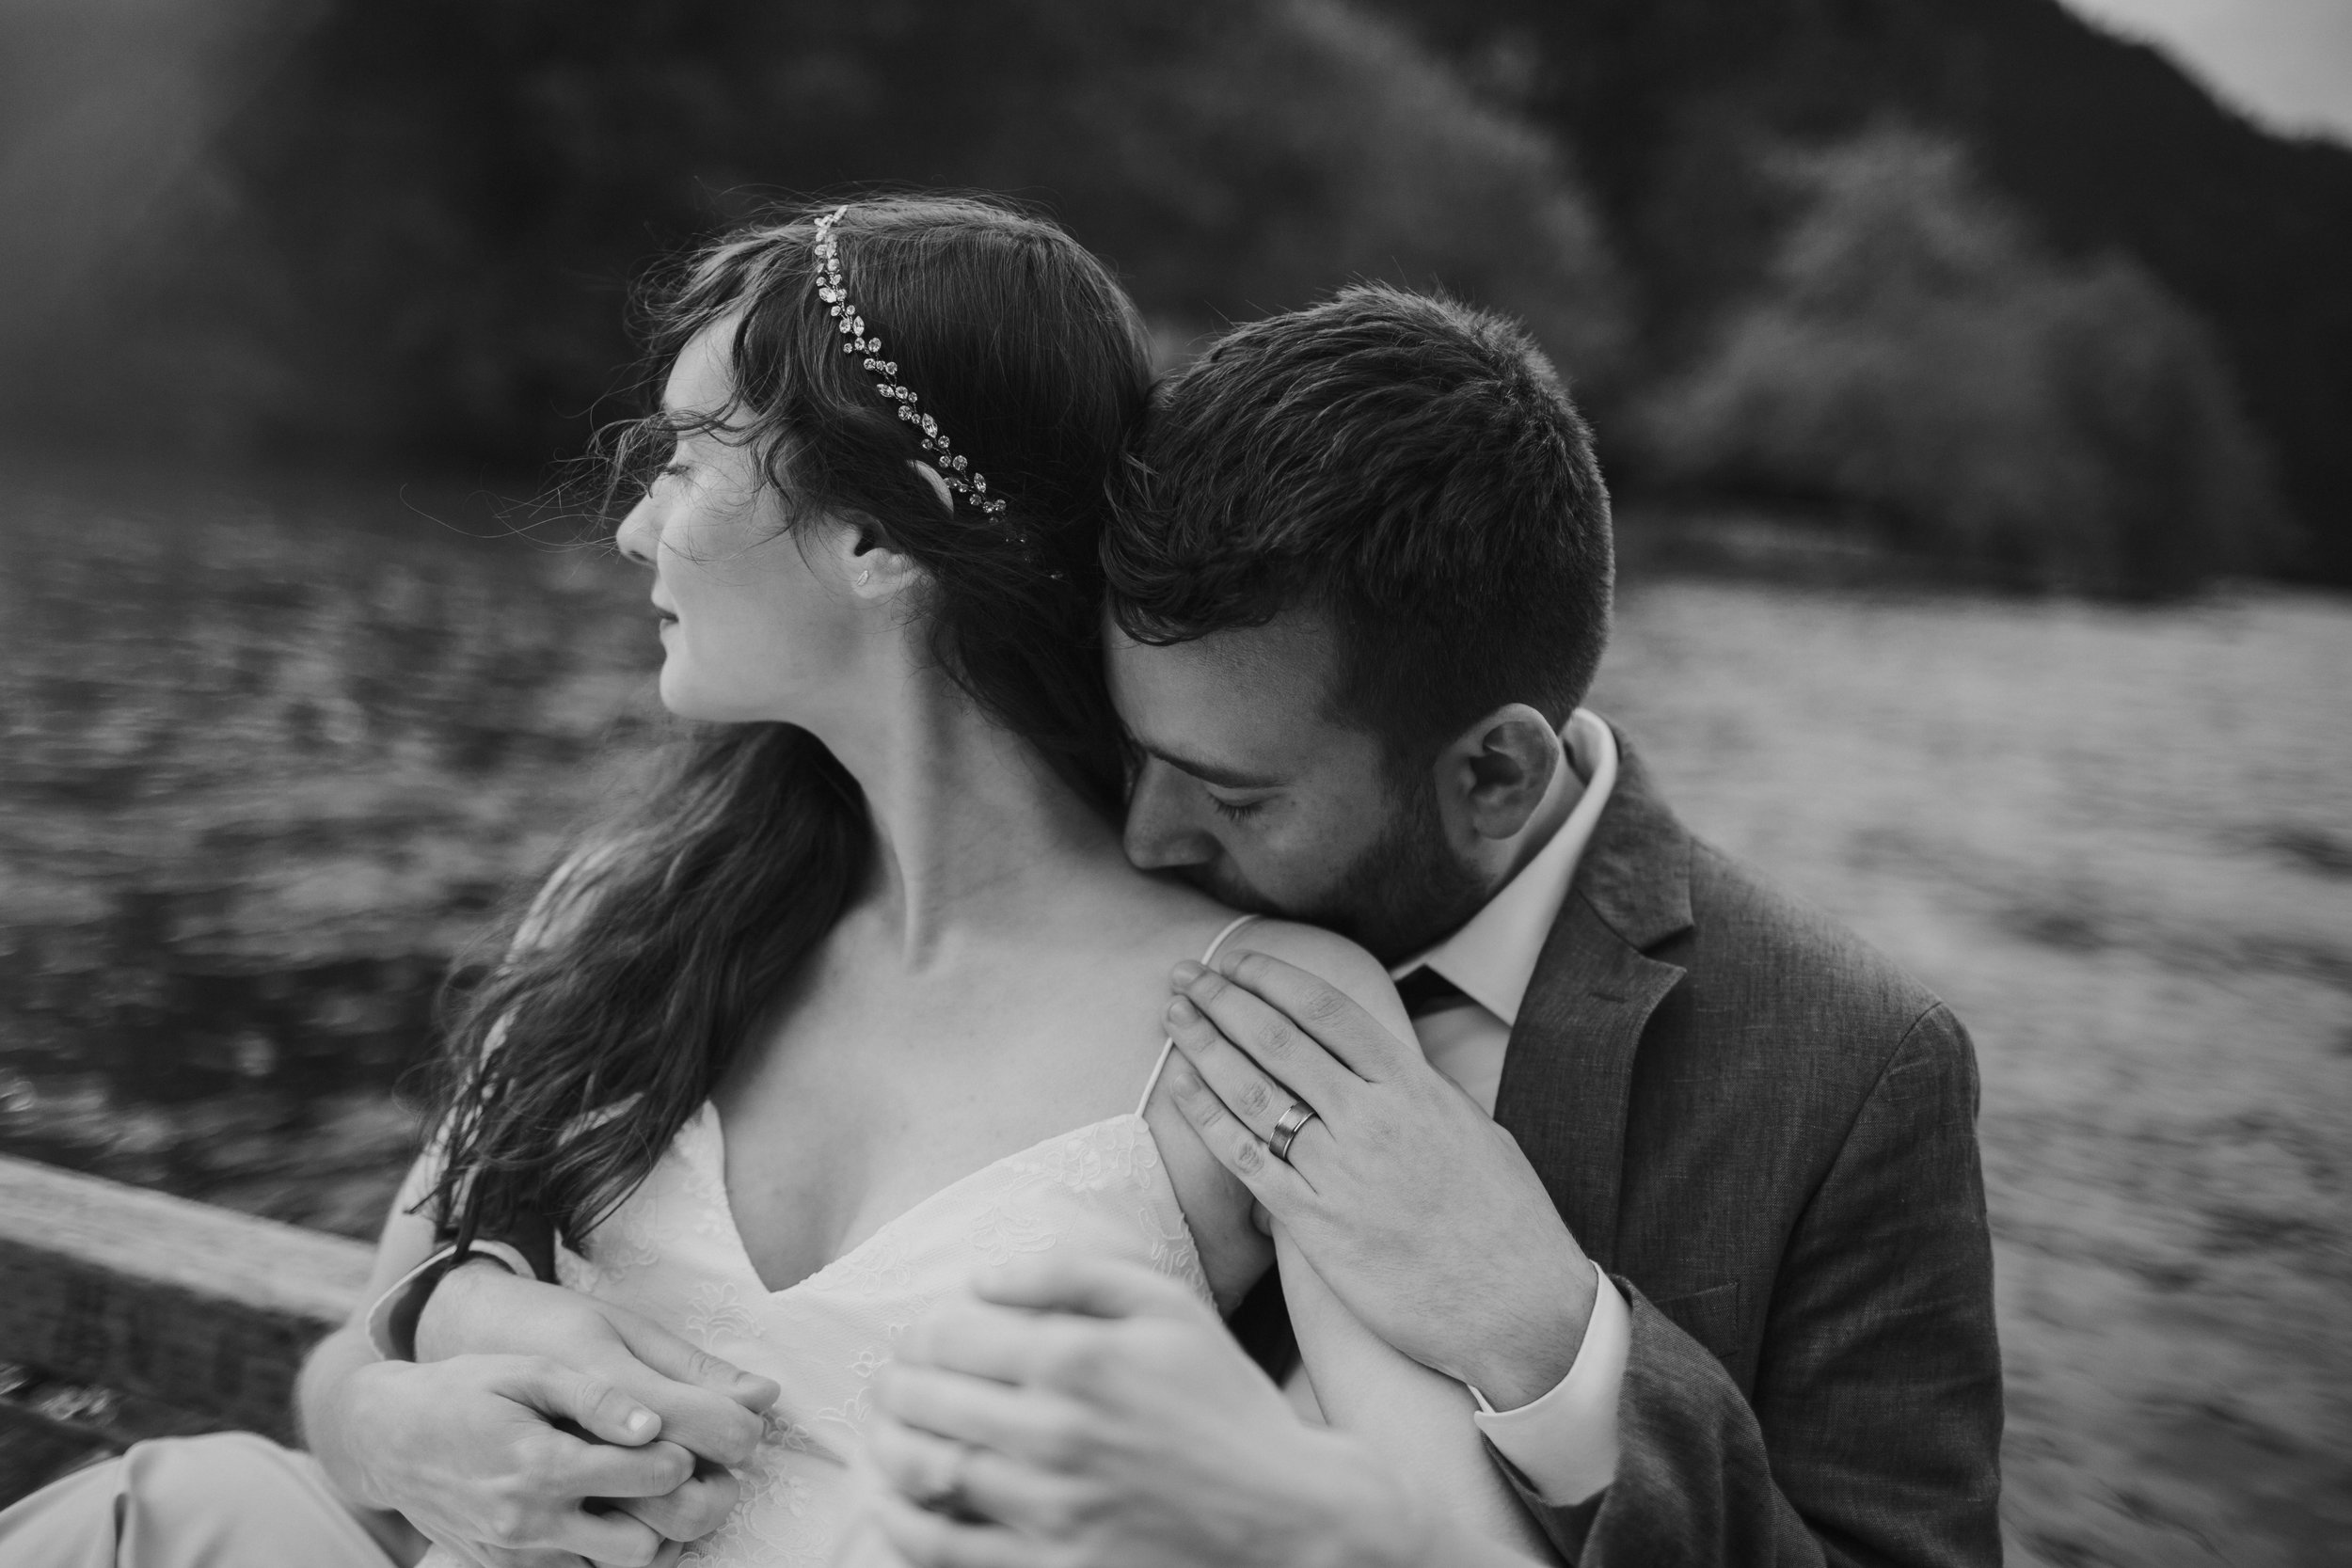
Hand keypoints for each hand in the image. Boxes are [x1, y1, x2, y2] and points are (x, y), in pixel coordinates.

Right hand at [412, 1263, 780, 1546]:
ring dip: (640, 1538)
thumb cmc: (465, 1391)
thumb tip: (654, 1424)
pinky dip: (600, 1555)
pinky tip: (609, 1517)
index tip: (685, 1439)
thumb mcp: (529, 1372)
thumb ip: (595, 1397)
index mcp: (543, 1466)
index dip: (680, 1457)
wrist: (388, 1439)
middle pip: (640, 1544)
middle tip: (680, 1479)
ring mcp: (515, 1555)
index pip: (648, 1477)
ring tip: (648, 1499)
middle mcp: (530, 1522)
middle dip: (671, 1513)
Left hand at [863, 1257, 1430, 1567]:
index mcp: (1080, 1357)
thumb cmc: (1224, 1404)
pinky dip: (901, 1522)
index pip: (950, 1333)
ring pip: (923, 1470)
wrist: (1287, 1518)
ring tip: (884, 1435)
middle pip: (924, 1398)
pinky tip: (892, 1503)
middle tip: (891, 1384)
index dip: (923, 1330)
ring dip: (886, 1446)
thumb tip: (981, 1275)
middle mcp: (1056, 1431)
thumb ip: (1074, 1273)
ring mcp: (1051, 1508)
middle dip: (893, 1385)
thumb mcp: (1169, 1309)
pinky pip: (943, 1549)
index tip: (928, 1338)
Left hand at [1164, 951, 1597, 1409]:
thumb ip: (1421, 1096)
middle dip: (1223, 1001)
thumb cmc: (1508, 1223)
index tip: (1238, 962)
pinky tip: (1183, 1090)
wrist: (1520, 1307)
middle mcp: (1371, 1118)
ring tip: (1175, 1017)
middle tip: (1185, 977)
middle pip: (1277, 1040)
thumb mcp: (1475, 1131)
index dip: (1274, 979)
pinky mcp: (1316, 1224)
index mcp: (1414, 1086)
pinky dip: (1208, 1119)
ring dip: (1205, 1047)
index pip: (1327, 1012)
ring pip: (1252, 1091)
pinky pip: (1246, 1160)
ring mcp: (1339, 1170)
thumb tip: (1387, 1073)